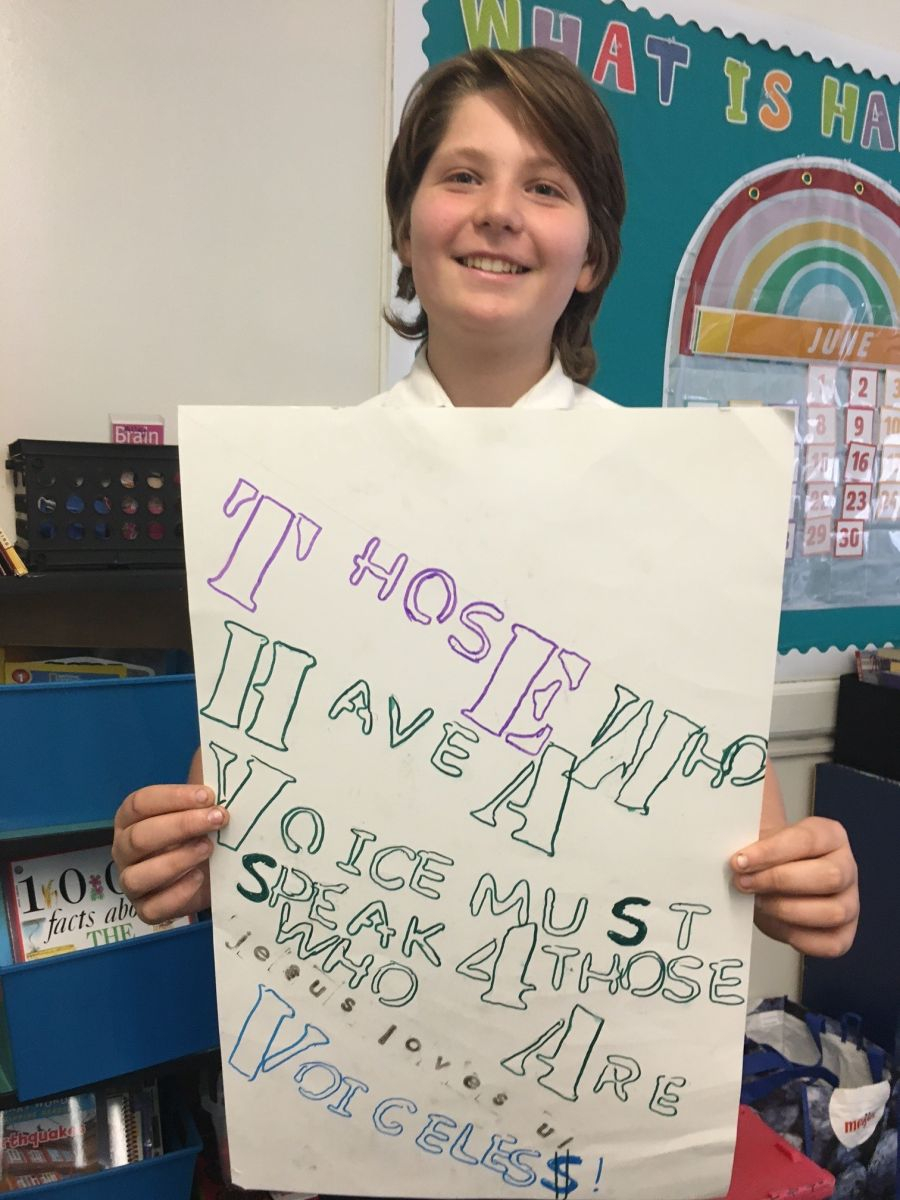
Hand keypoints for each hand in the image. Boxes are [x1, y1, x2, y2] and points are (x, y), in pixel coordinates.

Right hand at [112, 783, 229, 922]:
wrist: (214, 868)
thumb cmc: (202, 827)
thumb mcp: (202, 800)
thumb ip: (203, 771)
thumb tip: (213, 744)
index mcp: (131, 817)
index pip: (140, 803)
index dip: (173, 798)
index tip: (209, 795)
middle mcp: (124, 848)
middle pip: (141, 836)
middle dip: (182, 825)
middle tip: (218, 819)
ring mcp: (132, 881)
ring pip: (139, 875)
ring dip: (177, 860)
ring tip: (209, 848)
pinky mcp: (146, 909)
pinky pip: (152, 909)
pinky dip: (177, 894)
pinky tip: (200, 879)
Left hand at [731, 816, 858, 956]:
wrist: (767, 878)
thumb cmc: (765, 856)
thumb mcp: (758, 833)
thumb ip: (751, 828)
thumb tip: (733, 828)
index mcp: (831, 835)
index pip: (807, 840)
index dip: (771, 852)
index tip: (739, 861)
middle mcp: (847, 867)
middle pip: (828, 877)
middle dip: (778, 881)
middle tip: (744, 883)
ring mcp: (850, 903)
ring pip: (831, 912)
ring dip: (786, 909)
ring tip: (757, 902)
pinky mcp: (843, 934)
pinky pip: (829, 944)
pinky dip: (797, 937)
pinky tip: (773, 921)